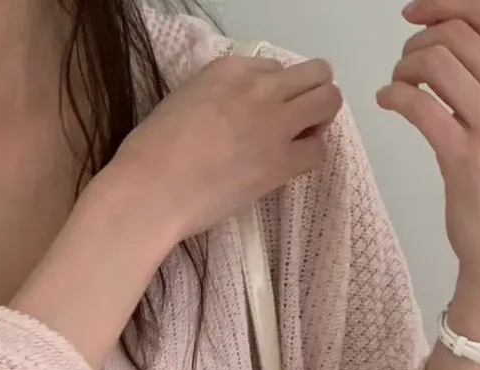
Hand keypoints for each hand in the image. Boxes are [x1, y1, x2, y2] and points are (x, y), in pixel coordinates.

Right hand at [110, 53, 343, 245]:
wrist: (151, 190)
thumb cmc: (151, 152)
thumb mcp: (183, 100)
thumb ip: (216, 96)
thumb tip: (232, 113)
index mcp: (229, 68)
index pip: (274, 68)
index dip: (273, 92)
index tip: (260, 114)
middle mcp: (259, 87)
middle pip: (315, 73)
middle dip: (312, 94)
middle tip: (298, 120)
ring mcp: (274, 123)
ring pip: (329, 100)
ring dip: (322, 118)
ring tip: (302, 139)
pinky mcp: (281, 162)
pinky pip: (319, 149)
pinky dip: (310, 155)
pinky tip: (291, 165)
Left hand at [377, 0, 479, 331]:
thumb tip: (447, 32)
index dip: (443, 3)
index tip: (413, 12)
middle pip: (457, 34)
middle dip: (418, 43)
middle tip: (404, 66)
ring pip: (436, 63)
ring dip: (404, 68)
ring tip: (399, 86)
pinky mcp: (465, 158)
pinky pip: (419, 105)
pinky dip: (394, 95)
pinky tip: (388, 102)